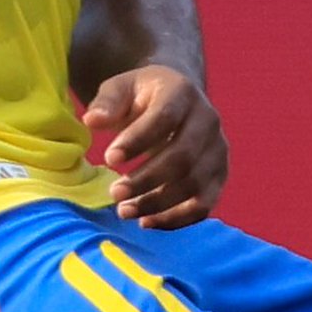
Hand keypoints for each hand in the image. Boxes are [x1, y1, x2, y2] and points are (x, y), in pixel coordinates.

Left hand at [85, 63, 227, 228]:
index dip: (138, 141)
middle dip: (146, 180)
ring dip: (157, 204)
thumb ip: (107, 102)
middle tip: (114, 194)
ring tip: (124, 211)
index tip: (109, 158)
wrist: (177, 101)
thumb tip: (92, 120)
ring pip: (194, 185)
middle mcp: (208, 121)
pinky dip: (176, 219)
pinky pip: (203, 205)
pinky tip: (147, 222)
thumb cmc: (143, 97)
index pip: (165, 118)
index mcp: (183, 93)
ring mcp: (218, 150)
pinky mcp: (219, 176)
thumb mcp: (121, 89)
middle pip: (183, 157)